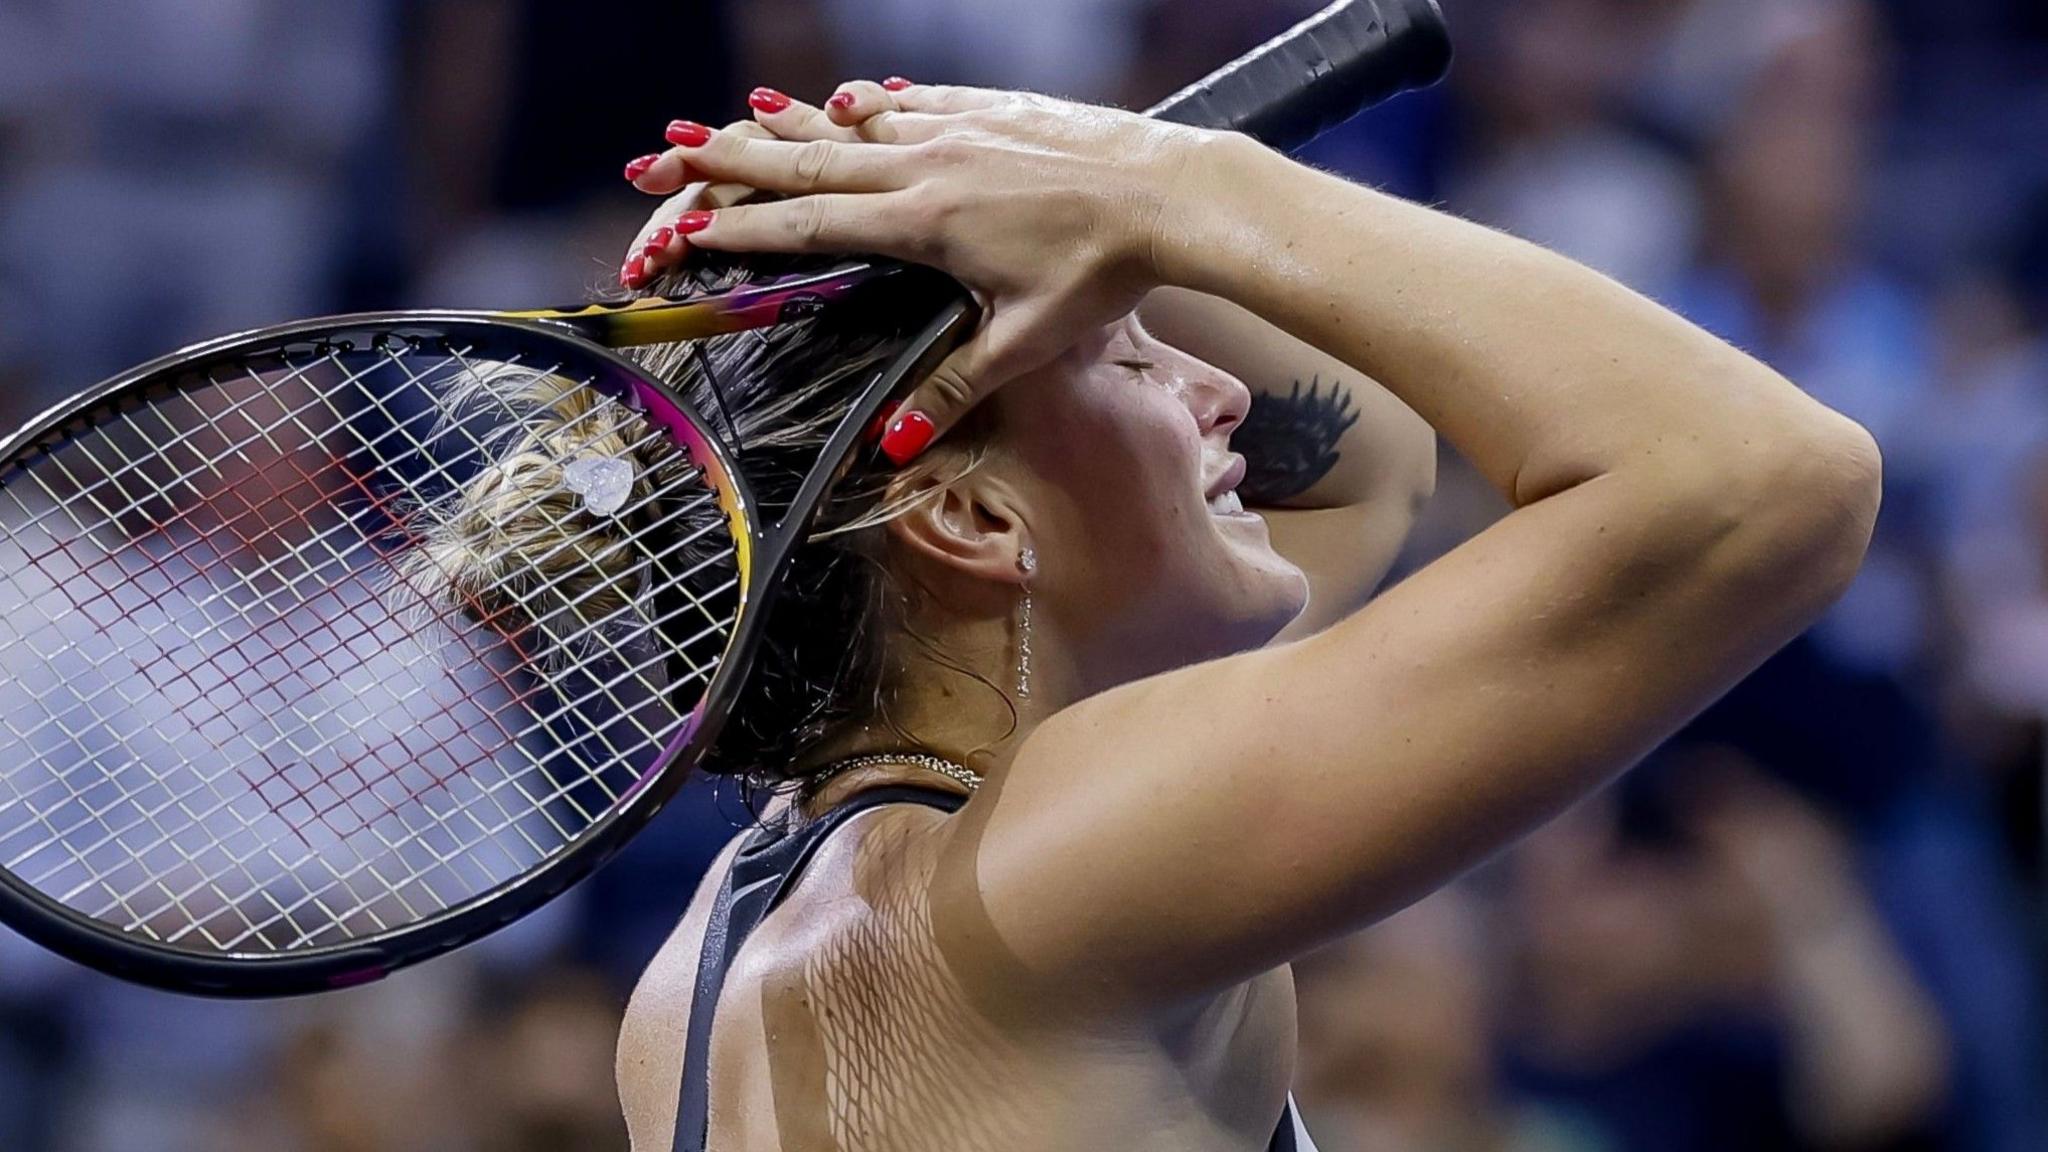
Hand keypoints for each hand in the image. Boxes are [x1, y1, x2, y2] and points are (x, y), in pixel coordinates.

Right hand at [626, 79, 1217, 459]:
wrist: (1169, 193)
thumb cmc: (1102, 272)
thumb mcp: (1025, 343)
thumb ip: (951, 390)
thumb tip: (889, 445)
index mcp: (922, 223)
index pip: (807, 225)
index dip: (737, 229)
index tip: (680, 230)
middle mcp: (924, 165)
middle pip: (802, 161)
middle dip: (722, 163)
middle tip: (657, 159)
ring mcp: (955, 129)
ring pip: (846, 124)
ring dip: (780, 125)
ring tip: (722, 119)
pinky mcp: (990, 110)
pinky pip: (907, 103)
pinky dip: (863, 104)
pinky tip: (839, 100)